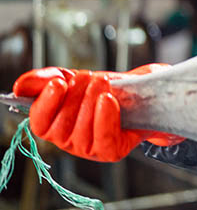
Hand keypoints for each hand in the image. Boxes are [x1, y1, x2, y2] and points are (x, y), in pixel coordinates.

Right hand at [13, 64, 184, 161]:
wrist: (143, 95)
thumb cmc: (105, 89)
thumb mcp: (73, 79)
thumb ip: (45, 80)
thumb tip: (20, 86)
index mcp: (54, 125)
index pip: (38, 122)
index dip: (45, 104)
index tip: (59, 83)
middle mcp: (67, 141)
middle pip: (61, 125)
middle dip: (75, 97)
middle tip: (90, 77)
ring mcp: (88, 149)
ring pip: (81, 131)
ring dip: (91, 102)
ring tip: (103, 82)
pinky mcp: (110, 152)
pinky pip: (103, 139)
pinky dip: (104, 118)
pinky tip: (108, 100)